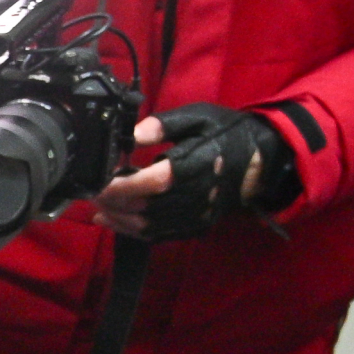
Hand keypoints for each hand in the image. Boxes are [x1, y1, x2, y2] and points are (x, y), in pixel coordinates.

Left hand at [92, 106, 279, 239]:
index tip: (96, 181)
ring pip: (146, 226)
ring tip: (97, 204)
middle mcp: (194, 195)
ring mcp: (195, 215)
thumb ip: (161, 125)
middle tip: (90, 191)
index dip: (119, 186)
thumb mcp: (197, 117)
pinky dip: (130, 230)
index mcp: (194, 165)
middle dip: (112, 202)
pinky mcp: (195, 227)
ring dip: (116, 218)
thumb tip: (129, 135)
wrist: (262, 160)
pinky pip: (157, 235)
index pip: (151, 182)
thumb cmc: (227, 134)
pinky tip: (111, 219)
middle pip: (143, 207)